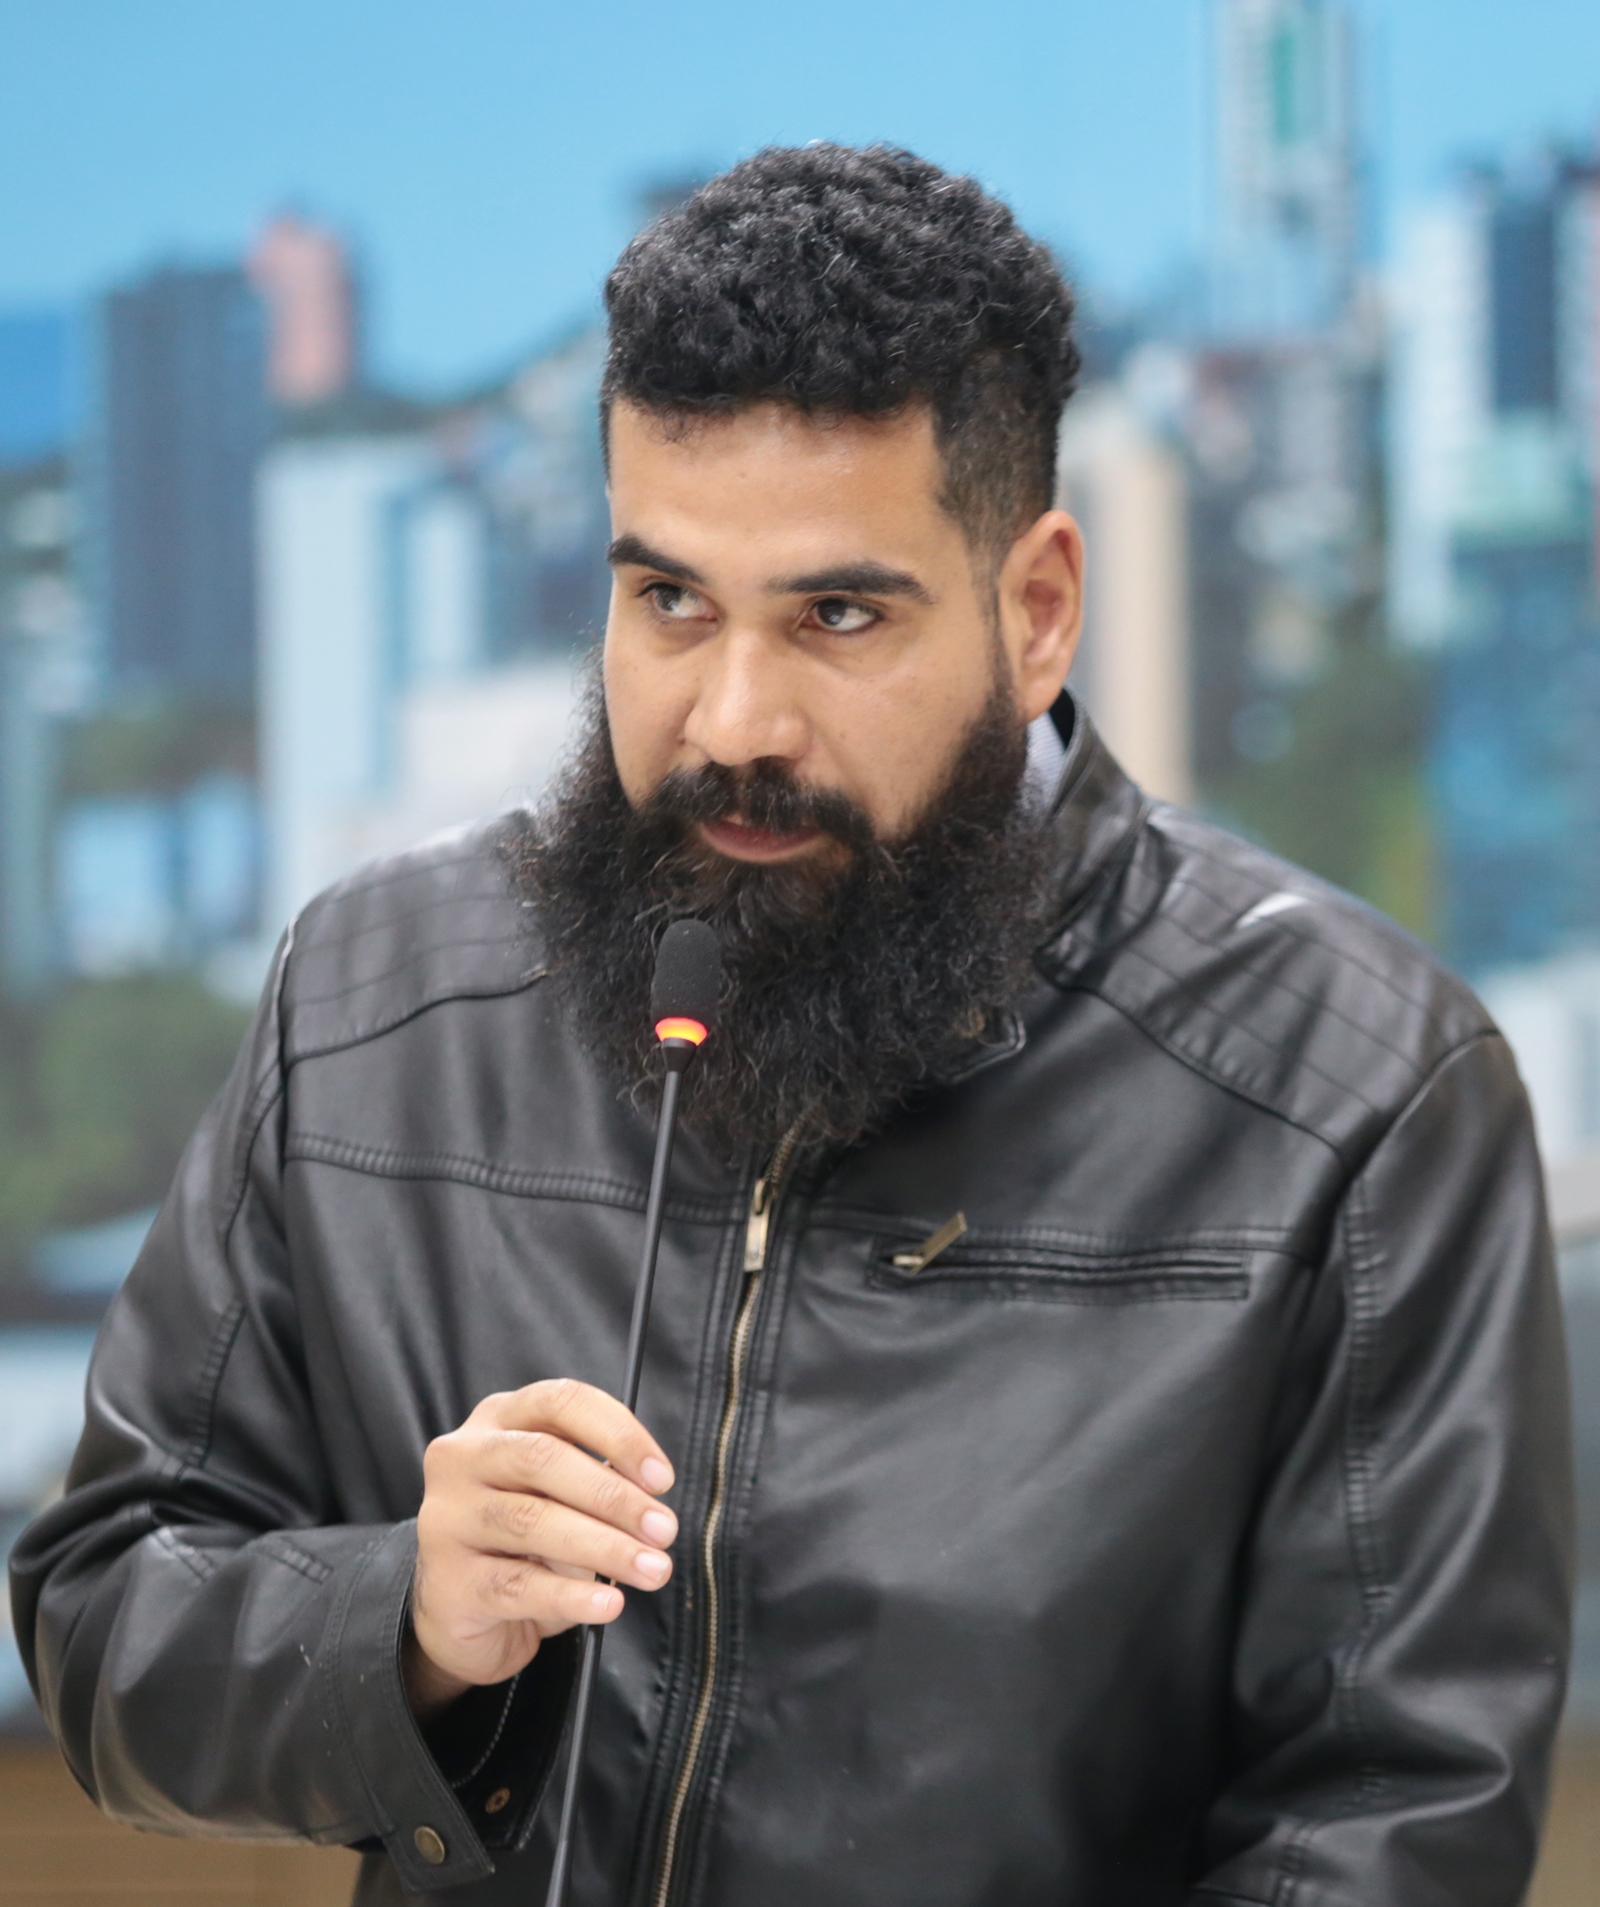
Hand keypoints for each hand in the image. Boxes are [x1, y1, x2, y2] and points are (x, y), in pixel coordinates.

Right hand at [404, 1379, 677, 1717]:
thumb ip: (595, 1486)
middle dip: (614, 1496)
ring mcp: (447, 1518)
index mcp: (498, 1418)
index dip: (619, 1434)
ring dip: (605, 1547)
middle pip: (542, 1458)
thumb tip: (649, 1505)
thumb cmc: (523, 1539)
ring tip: (651, 1570)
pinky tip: (608, 1604)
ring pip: (531, 1521)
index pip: (561, 1402)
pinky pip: (518, 1585)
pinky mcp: (448, 1580)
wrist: (460, 1609)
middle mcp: (463, 1458)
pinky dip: (571, 1596)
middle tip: (663, 1530)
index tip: (662, 1477)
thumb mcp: (559, 1498)